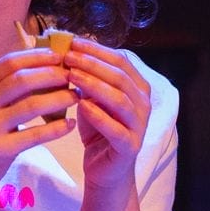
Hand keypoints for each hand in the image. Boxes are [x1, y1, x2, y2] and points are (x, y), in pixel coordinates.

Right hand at [0, 48, 75, 190]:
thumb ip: (4, 88)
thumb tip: (43, 68)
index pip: (10, 62)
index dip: (38, 56)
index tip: (61, 56)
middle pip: (22, 79)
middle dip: (53, 75)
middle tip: (73, 77)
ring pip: (31, 105)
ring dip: (59, 98)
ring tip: (76, 97)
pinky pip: (34, 135)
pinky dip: (55, 129)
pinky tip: (69, 125)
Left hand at [60, 38, 151, 192]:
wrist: (104, 169)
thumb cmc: (98, 129)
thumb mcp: (91, 98)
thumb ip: (86, 78)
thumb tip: (67, 50)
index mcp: (137, 87)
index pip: (120, 60)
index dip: (96, 50)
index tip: (72, 41)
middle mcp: (142, 104)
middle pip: (120, 76)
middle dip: (92, 63)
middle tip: (68, 56)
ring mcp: (139, 125)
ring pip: (120, 99)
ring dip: (94, 85)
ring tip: (71, 75)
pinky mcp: (130, 146)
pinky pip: (117, 129)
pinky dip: (99, 116)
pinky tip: (82, 106)